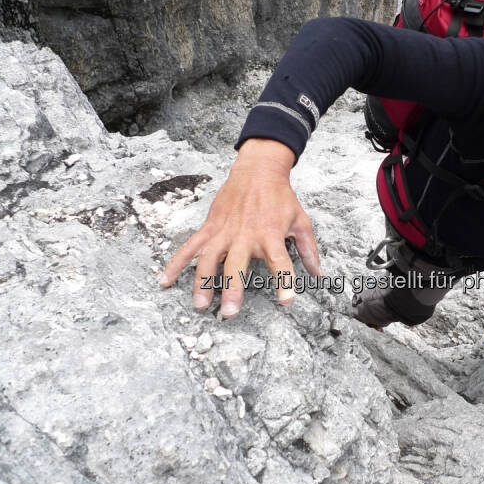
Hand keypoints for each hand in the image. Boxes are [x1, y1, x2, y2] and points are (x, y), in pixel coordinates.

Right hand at [157, 138, 321, 317]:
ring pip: (209, 259)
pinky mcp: (209, 227)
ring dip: (202, 282)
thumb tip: (318, 275)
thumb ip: (309, 250)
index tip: (287, 301)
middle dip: (232, 289)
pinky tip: (165, 281)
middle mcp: (245, 235)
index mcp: (270, 235)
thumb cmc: (281, 198)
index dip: (284, 281)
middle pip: (237, 264)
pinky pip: (190, 247)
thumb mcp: (301, 221)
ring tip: (200, 305)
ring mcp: (224, 231)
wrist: (258, 170)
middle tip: (229, 313)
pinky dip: (176, 263)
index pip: (280, 261)